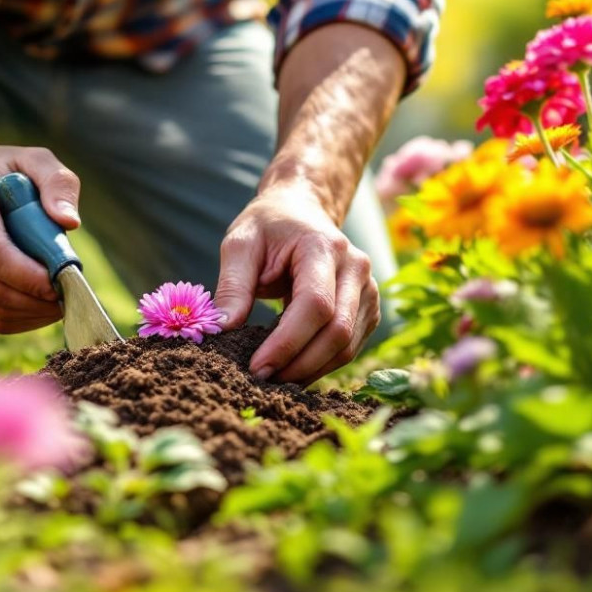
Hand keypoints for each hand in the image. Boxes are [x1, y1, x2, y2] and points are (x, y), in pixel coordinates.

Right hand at [0, 143, 81, 332]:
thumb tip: (70, 222)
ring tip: (60, 299)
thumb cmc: (3, 171)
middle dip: (37, 299)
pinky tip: (41, 304)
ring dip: (33, 314)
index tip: (61, 280)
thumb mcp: (35, 159)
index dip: (28, 274)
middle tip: (70, 293)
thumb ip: (57, 182)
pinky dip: (22, 319)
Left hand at [213, 185, 379, 384]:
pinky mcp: (368, 308)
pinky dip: (321, 364)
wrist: (301, 210)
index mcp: (324, 247)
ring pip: (347, 346)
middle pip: (337, 332)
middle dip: (299, 364)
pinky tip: (293, 366)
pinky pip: (350, 347)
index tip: (256, 367)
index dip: (287, 343)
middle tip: (262, 381)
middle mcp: (356, 268)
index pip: (315, 305)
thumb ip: (232, 285)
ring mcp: (368, 289)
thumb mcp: (240, 244)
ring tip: (274, 378)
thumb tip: (222, 330)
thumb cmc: (268, 226)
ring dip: (310, 370)